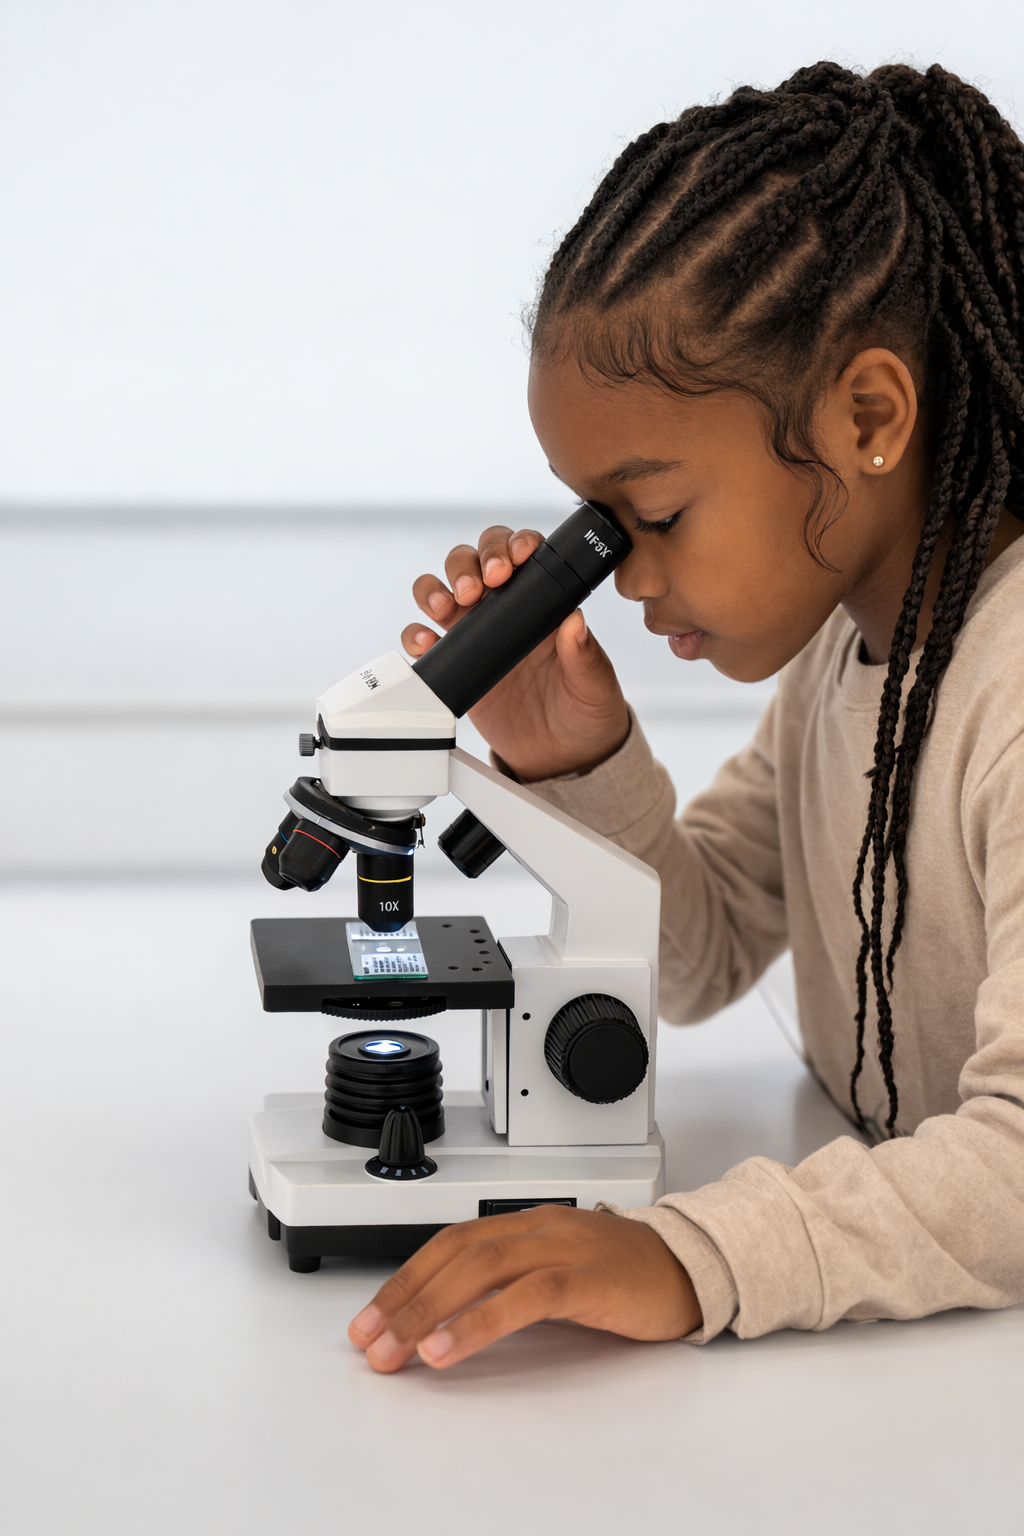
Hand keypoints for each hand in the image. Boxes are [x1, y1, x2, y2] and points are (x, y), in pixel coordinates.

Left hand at [347, 1205, 701, 1371]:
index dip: (406, 1277)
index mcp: (528, 1224)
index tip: (371, 1317)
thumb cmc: (626, 1276)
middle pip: (455, 1253)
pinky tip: (449, 1350)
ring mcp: (564, 1248)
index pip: (451, 1242)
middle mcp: (539, 1228)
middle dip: (405, 1298)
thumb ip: (511, 1284)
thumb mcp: (557, 1272)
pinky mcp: (587, 1278)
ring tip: (397, 1350)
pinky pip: (525, 1296)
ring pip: (481, 1269)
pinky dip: (480, 1322)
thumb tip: (451, 1317)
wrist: (694, 1268)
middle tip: (370, 1341)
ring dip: (429, 1310)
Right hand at [401, 524, 629, 781]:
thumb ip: (586, 656)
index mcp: (543, 602)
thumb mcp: (595, 685)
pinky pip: (424, 638)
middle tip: (478, 587)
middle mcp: (506, 609)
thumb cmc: (585, 712)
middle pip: (474, 560)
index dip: (514, 544)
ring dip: (435, 588)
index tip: (517, 557)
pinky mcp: (456, 663)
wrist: (560, 758)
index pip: (523, 554)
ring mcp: (477, 633)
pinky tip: (427, 642)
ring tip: (445, 606)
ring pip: (442, 589)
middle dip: (470, 562)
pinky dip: (415, 633)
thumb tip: (576, 622)